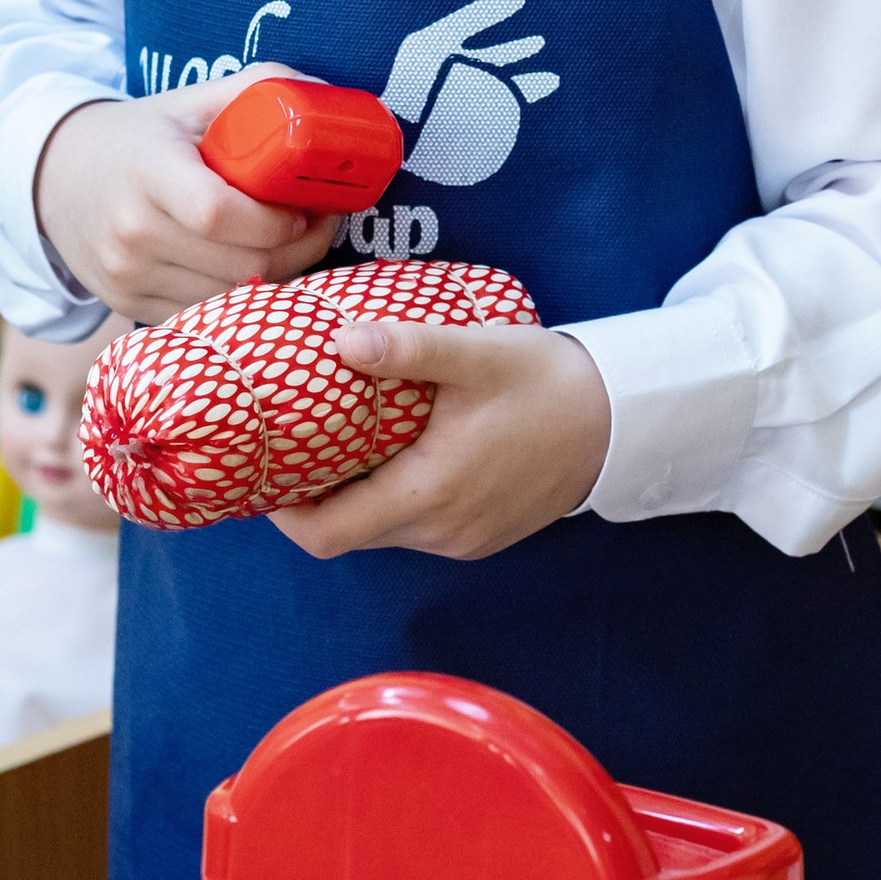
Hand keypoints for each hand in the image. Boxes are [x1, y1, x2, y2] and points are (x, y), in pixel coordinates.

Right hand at [35, 72, 337, 326]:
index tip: (305, 206)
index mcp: (147, 172)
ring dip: (276, 277)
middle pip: (238, 265)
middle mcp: (130, 232)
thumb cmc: (138, 137)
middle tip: (319, 224)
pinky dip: (240, 298)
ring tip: (290, 244)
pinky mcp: (129, 307)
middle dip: (297, 250)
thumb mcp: (189, 102)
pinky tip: (252, 266)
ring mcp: (127, 277)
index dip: (275, 220)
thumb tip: (326, 96)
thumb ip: (256, 91)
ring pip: (230, 299)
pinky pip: (206, 316)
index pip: (216, 212)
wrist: (56, 178)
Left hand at [271, 317, 611, 561]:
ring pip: (384, 529)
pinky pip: (418, 524)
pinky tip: (393, 451)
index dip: (283, 514)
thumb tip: (340, 340)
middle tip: (290, 442)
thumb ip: (409, 348)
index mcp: (428, 494)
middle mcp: (441, 531)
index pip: (329, 534)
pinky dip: (394, 496)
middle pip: (351, 533)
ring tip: (336, 439)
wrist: (619, 418)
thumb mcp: (477, 354)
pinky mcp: (482, 534)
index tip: (261, 472)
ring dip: (356, 494)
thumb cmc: (545, 383)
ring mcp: (463, 539)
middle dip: (313, 496)